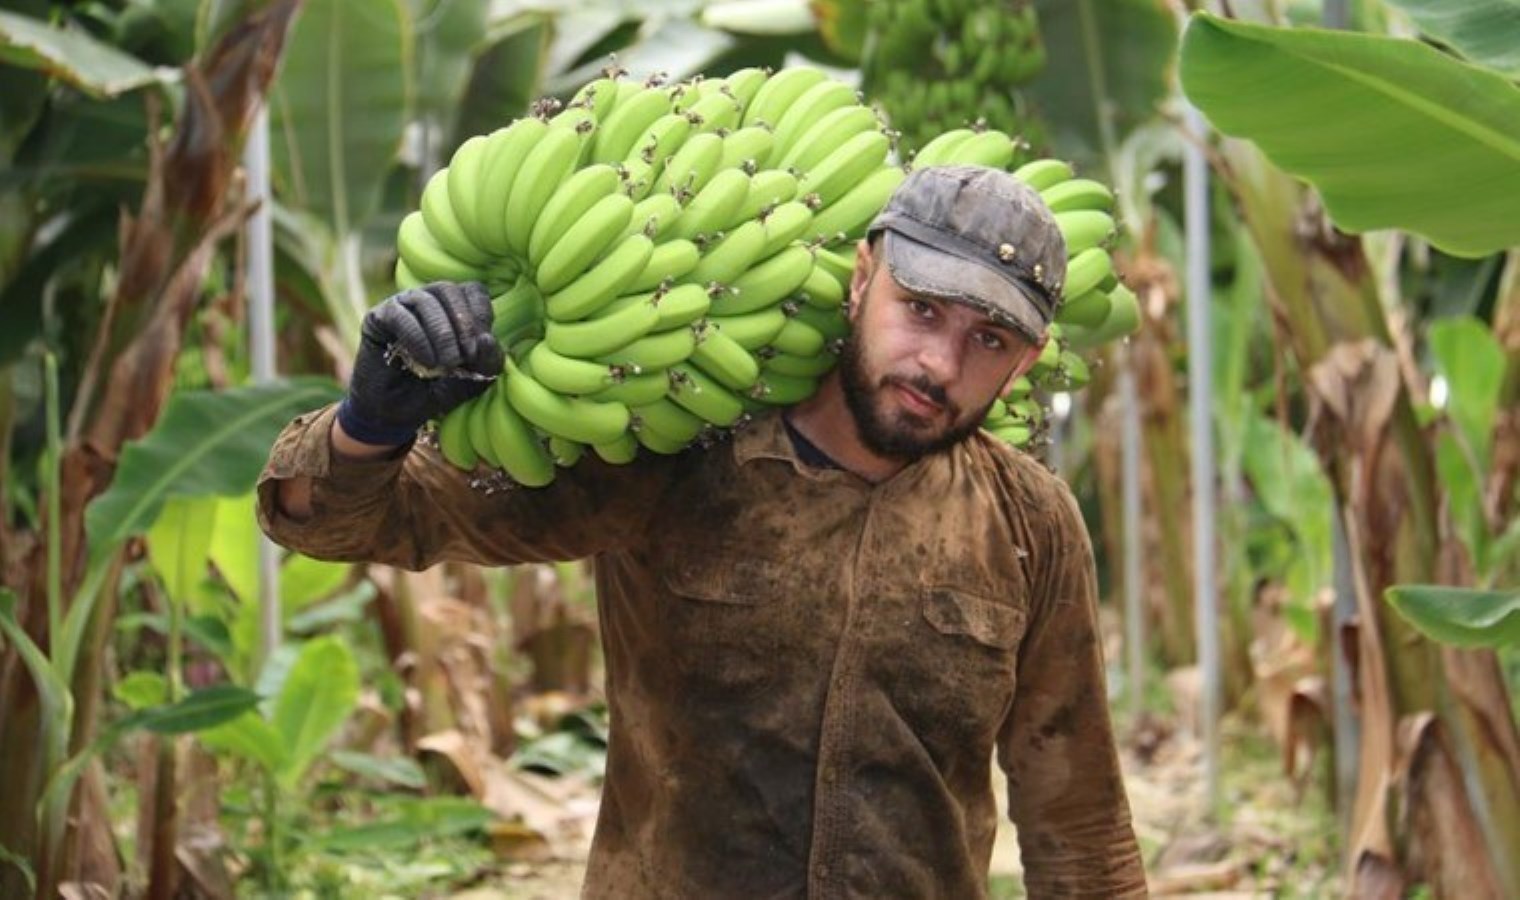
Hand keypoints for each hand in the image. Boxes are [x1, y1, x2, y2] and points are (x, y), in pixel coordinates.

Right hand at [337, 282, 503, 446]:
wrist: (397, 414)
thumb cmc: (436, 391)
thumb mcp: (471, 382)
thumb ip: (487, 362)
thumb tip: (487, 339)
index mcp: (453, 307)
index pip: (473, 290)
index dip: (481, 314)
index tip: (480, 347)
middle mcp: (427, 300)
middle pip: (449, 289)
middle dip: (463, 324)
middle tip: (465, 357)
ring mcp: (401, 305)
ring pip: (425, 300)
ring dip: (441, 333)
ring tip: (445, 364)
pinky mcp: (377, 318)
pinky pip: (399, 315)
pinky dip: (417, 338)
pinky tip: (426, 362)